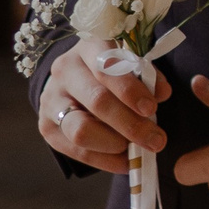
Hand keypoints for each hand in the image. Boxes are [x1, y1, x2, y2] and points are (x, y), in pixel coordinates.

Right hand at [38, 37, 170, 175]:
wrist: (75, 76)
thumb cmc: (113, 67)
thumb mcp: (131, 61)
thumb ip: (147, 75)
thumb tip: (162, 93)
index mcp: (90, 46)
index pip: (108, 68)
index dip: (130, 90)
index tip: (153, 108)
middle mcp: (65, 70)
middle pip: (97, 101)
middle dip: (131, 124)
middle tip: (157, 139)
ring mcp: (51, 100)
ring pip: (81, 130)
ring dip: (115, 145)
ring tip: (139, 150)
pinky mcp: (46, 127)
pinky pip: (76, 151)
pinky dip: (105, 160)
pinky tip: (126, 162)